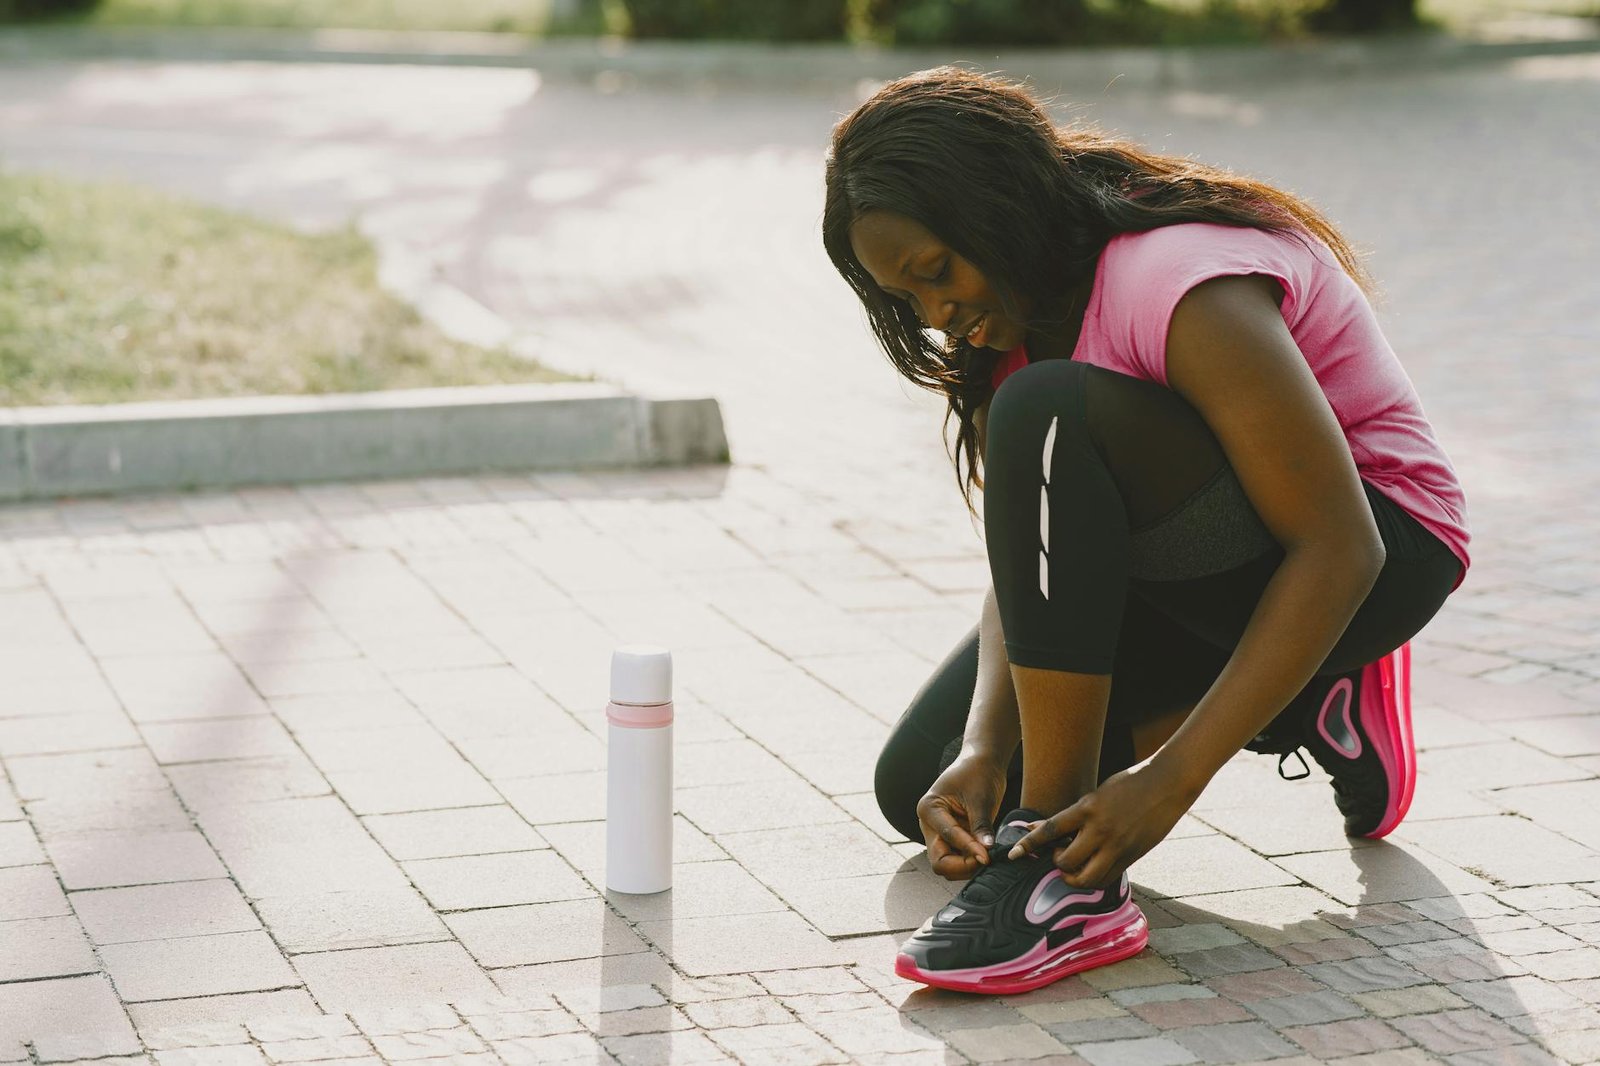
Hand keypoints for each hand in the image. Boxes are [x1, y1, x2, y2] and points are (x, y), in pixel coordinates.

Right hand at [916, 751, 1008, 880]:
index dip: (969, 850)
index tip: (989, 857)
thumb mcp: (981, 799)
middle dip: (963, 865)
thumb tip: (986, 852)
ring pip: (947, 865)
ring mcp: (938, 833)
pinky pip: (957, 860)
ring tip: (989, 855)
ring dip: (967, 866)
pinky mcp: (950, 839)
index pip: (947, 838)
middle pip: (939, 861)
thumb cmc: (979, 774)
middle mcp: (928, 824)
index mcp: (929, 809)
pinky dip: (970, 861)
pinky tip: (986, 854)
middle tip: (987, 860)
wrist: (982, 763)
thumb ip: (981, 826)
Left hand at [1006, 759, 1199, 888]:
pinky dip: (1094, 878)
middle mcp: (1100, 830)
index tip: (1013, 854)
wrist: (1168, 784)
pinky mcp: (1131, 857)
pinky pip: (1106, 878)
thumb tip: (1048, 829)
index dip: (1029, 844)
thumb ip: (1075, 814)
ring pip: (1085, 878)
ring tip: (1073, 864)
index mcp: (1087, 808)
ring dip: (1073, 876)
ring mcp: (1117, 846)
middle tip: (1058, 853)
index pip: (1050, 830)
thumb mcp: (1097, 794)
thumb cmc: (1130, 783)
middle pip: (1065, 861)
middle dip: (1055, 862)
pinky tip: (1092, 867)